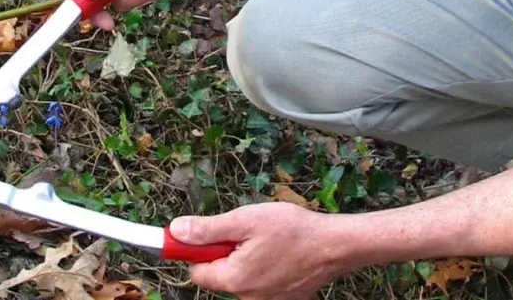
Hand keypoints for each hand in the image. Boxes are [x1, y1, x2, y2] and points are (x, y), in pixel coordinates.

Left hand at [171, 204, 350, 299]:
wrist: (335, 245)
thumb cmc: (292, 230)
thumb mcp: (245, 220)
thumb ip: (208, 229)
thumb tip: (176, 231)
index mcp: (234, 279)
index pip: (197, 271)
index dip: (197, 250)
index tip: (205, 234)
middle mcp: (248, 298)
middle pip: (221, 274)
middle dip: (227, 252)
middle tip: (247, 232)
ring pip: (242, 278)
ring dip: (247, 259)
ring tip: (268, 241)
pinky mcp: (284, 299)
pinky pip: (263, 283)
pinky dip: (265, 268)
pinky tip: (280, 253)